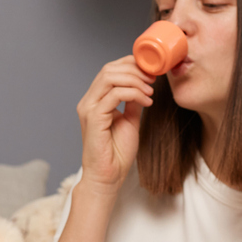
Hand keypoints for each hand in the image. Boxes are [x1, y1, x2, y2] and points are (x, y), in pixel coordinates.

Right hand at [77, 56, 154, 192]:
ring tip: (150, 91)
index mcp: (95, 101)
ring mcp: (89, 109)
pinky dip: (134, 94)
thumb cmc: (116, 153)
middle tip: (153, 79)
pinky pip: (115, 94)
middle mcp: (88, 101)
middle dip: (135, 69)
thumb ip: (133, 102)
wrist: (108, 177)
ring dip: (135, 80)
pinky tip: (147, 102)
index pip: (110, 70)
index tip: (152, 72)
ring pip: (110, 77)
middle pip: (109, 69)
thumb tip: (143, 85)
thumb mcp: (130, 120)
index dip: (131, 65)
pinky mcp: (93, 118)